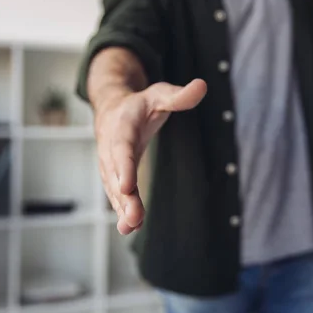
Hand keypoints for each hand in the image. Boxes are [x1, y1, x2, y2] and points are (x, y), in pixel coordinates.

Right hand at [94, 79, 206, 234]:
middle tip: (134, 219)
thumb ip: (179, 95)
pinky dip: (122, 209)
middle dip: (124, 198)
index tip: (126, 186)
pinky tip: (130, 227)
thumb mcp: (160, 94)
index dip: (123, 167)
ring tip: (130, 228)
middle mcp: (111, 147)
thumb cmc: (141, 103)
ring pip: (114, 188)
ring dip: (122, 209)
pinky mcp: (114, 175)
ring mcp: (110, 163)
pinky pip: (117, 193)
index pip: (122, 147)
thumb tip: (203, 85)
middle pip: (115, 174)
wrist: (113, 109)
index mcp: (122, 126)